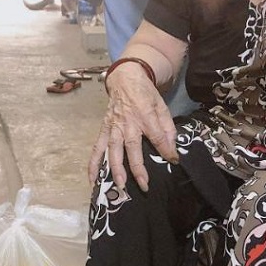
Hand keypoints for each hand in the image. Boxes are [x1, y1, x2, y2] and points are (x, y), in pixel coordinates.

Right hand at [88, 63, 177, 190]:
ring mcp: (113, 127)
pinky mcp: (104, 129)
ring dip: (115, 169)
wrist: (125, 79)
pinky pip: (97, 148)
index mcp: (145, 116)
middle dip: (138, 168)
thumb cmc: (146, 94)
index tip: (173, 161)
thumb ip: (168, 128)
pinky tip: (93, 179)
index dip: (166, 150)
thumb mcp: (162, 106)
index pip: (157, 136)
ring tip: (120, 186)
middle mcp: (128, 124)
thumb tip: (172, 148)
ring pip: (113, 150)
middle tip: (144, 185)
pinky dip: (94, 164)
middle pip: (132, 148)